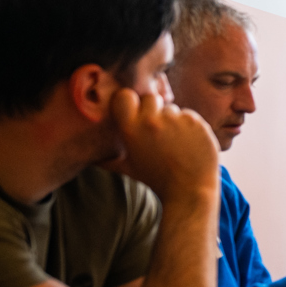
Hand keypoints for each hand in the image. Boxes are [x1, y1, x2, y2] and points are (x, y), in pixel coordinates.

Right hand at [103, 87, 219, 200]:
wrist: (190, 190)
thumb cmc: (157, 180)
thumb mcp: (128, 168)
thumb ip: (108, 159)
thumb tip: (90, 158)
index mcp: (131, 129)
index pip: (124, 96)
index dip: (130, 102)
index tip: (135, 112)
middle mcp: (152, 121)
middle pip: (150, 98)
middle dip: (153, 110)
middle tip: (158, 130)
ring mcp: (175, 120)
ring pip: (171, 108)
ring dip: (172, 120)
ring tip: (174, 142)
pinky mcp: (195, 122)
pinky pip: (188, 115)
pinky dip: (189, 126)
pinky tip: (189, 142)